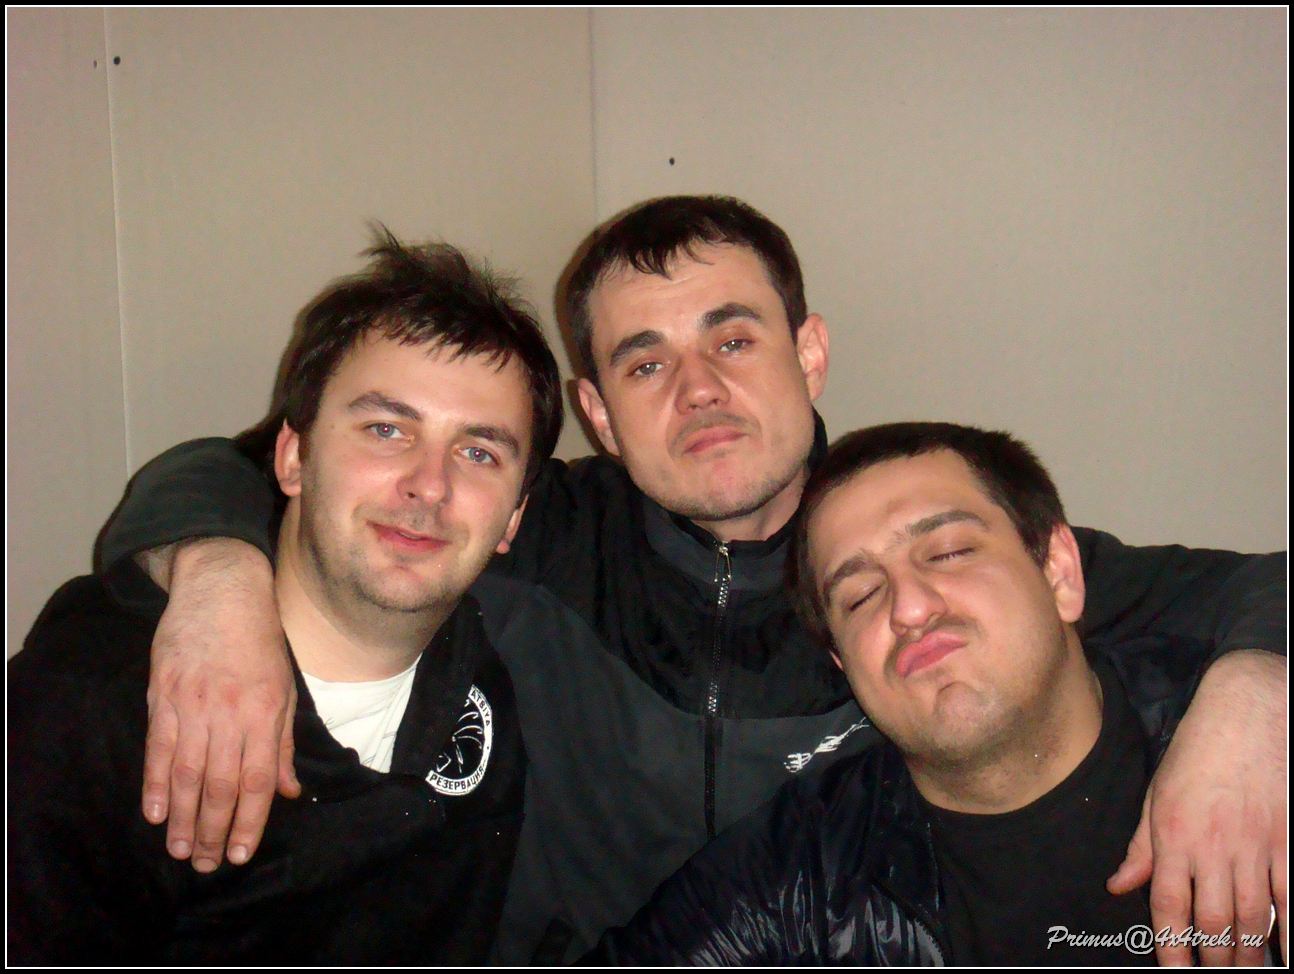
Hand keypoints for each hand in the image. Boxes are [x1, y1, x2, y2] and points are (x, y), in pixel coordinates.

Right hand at [141, 538, 299, 871]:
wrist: (223, 591)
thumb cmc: (260, 641)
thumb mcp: (285, 688)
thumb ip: (282, 744)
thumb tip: (288, 792)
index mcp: (266, 712)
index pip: (258, 780)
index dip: (250, 821)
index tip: (240, 853)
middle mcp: (231, 713)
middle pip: (220, 785)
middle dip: (213, 830)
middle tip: (205, 863)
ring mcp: (194, 705)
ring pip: (187, 773)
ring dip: (182, 817)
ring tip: (180, 849)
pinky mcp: (163, 695)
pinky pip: (158, 747)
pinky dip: (156, 783)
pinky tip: (155, 812)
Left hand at [1108, 649, 1286, 964]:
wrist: (1248, 711)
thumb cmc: (1198, 751)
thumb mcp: (1157, 794)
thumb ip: (1141, 846)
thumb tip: (1118, 885)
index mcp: (1174, 835)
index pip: (1168, 905)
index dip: (1171, 947)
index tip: (1173, 971)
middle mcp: (1214, 846)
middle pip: (1215, 921)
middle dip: (1215, 961)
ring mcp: (1256, 845)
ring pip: (1255, 916)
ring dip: (1250, 954)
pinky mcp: (1289, 839)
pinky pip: (1291, 895)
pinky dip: (1291, 928)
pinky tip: (1287, 951)